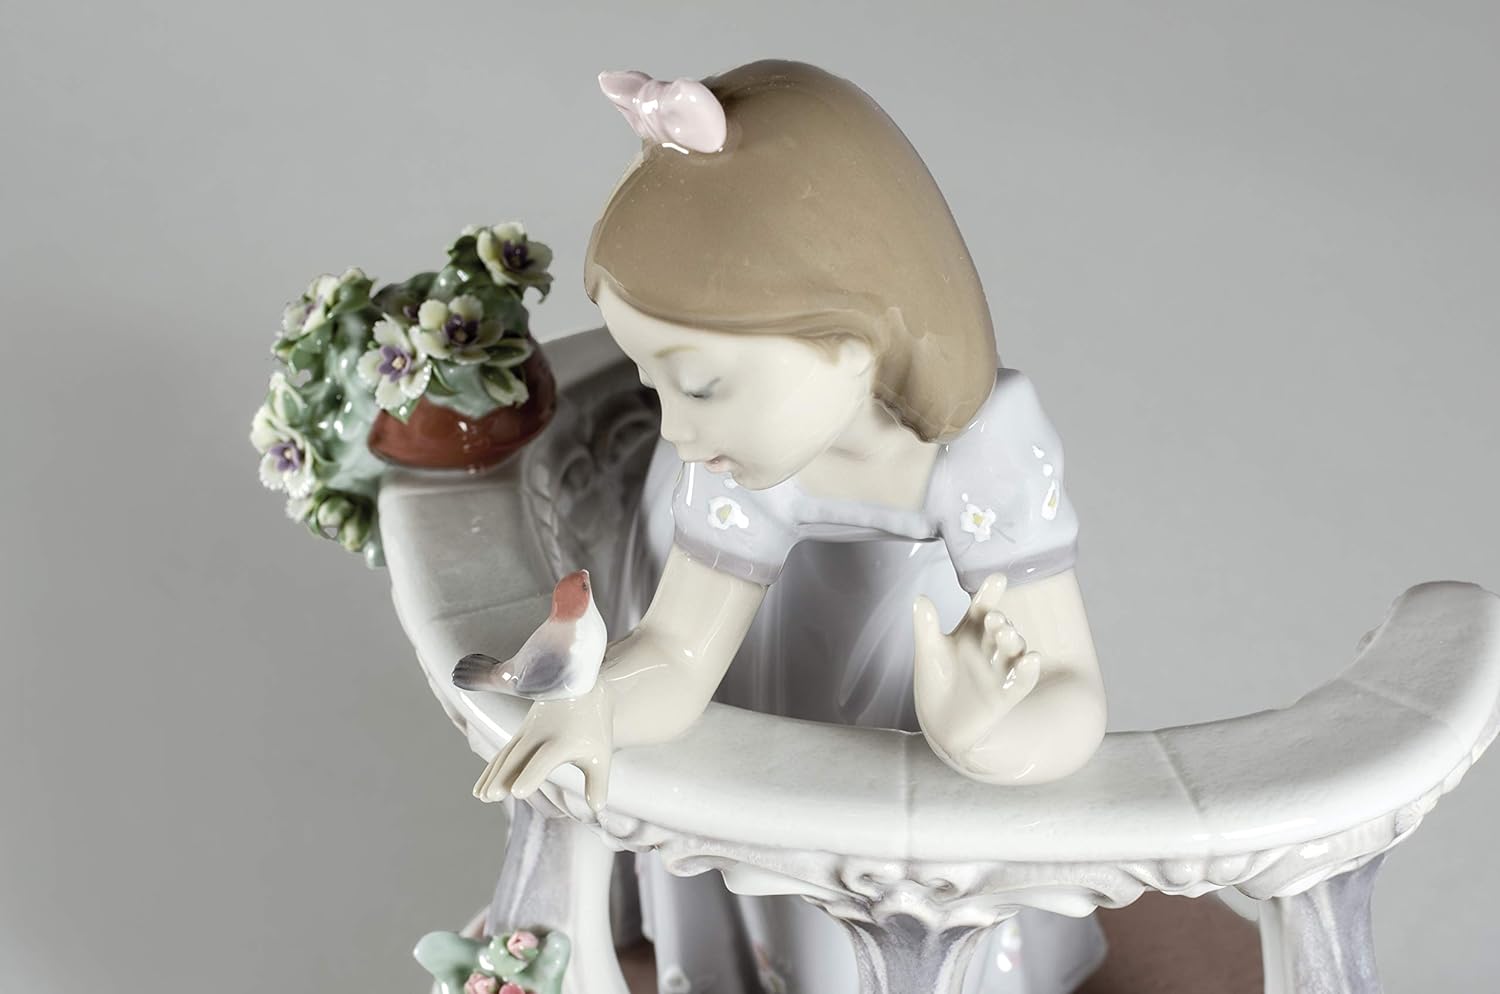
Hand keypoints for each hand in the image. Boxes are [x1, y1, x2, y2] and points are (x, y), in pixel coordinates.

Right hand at [472, 682, 613, 811]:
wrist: (582, 686)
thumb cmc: (594, 725)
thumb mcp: (600, 754)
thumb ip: (598, 783)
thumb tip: (597, 809)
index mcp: (561, 741)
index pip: (543, 761)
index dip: (531, 776)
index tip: (518, 792)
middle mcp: (540, 735)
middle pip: (517, 758)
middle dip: (503, 777)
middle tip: (490, 796)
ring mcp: (527, 731)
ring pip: (505, 755)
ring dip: (492, 776)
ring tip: (482, 797)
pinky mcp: (521, 731)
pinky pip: (502, 752)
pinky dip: (491, 769)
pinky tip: (480, 788)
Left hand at [912, 574, 1042, 764]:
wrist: (939, 724)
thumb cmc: (936, 682)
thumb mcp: (929, 652)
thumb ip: (926, 626)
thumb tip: (920, 598)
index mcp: (970, 633)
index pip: (981, 609)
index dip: (989, 594)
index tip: (998, 578)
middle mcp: (989, 649)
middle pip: (1000, 630)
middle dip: (1000, 622)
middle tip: (994, 617)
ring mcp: (999, 671)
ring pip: (1014, 652)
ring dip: (1014, 641)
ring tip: (1007, 634)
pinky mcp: (1005, 696)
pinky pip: (1021, 681)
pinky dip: (1028, 672)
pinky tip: (1031, 660)